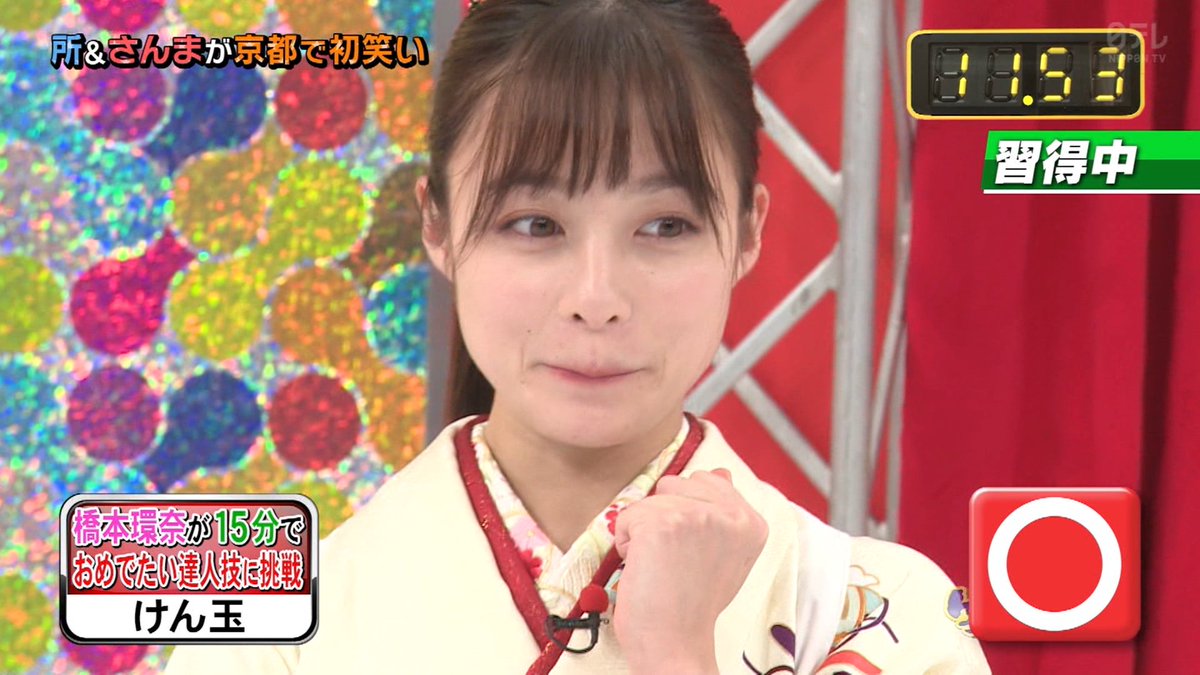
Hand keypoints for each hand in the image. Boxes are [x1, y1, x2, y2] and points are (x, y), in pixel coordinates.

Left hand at [611, 468, 767, 672]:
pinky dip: (626, 544)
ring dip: (644, 531)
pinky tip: (646, 569)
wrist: (675, 643)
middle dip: (665, 518)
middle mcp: (731, 514)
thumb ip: (722, 512)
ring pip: (650, 499)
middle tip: (677, 561)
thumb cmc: (692, 603)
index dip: (688, 515)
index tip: (693, 552)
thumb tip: (720, 472)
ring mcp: (697, 515)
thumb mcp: (724, 553)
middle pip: (675, 484)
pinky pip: (626, 517)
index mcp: (751, 521)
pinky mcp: (663, 522)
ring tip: (662, 565)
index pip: (707, 480)